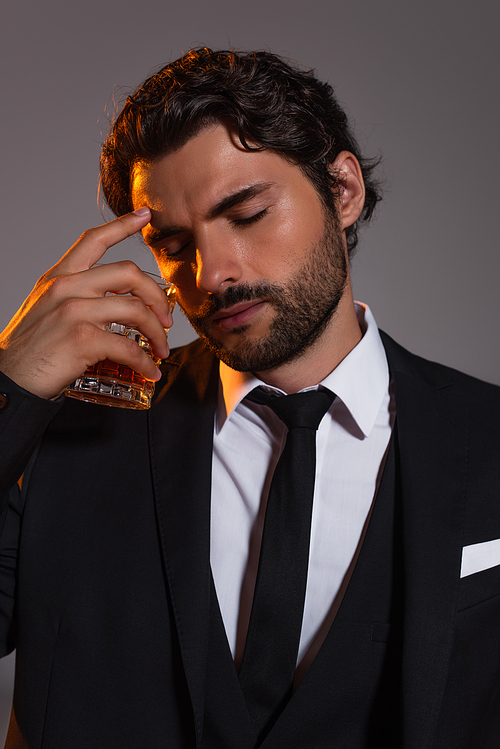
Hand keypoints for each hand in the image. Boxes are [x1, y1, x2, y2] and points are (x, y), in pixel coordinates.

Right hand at [0, 208, 173, 399]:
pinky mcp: (83, 339)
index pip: (93, 240)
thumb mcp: (47, 308)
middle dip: (157, 296)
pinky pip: (129, 348)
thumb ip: (78, 297)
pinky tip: (150, 370)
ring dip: (157, 334)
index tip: (144, 215)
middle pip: (129, 273)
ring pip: (136, 310)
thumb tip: (118, 304)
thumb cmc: (31, 349)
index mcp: (58, 278)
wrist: (10, 379)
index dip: (123, 225)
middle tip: (166, 319)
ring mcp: (74, 312)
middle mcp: (67, 288)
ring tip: (161, 350)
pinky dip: (146, 362)